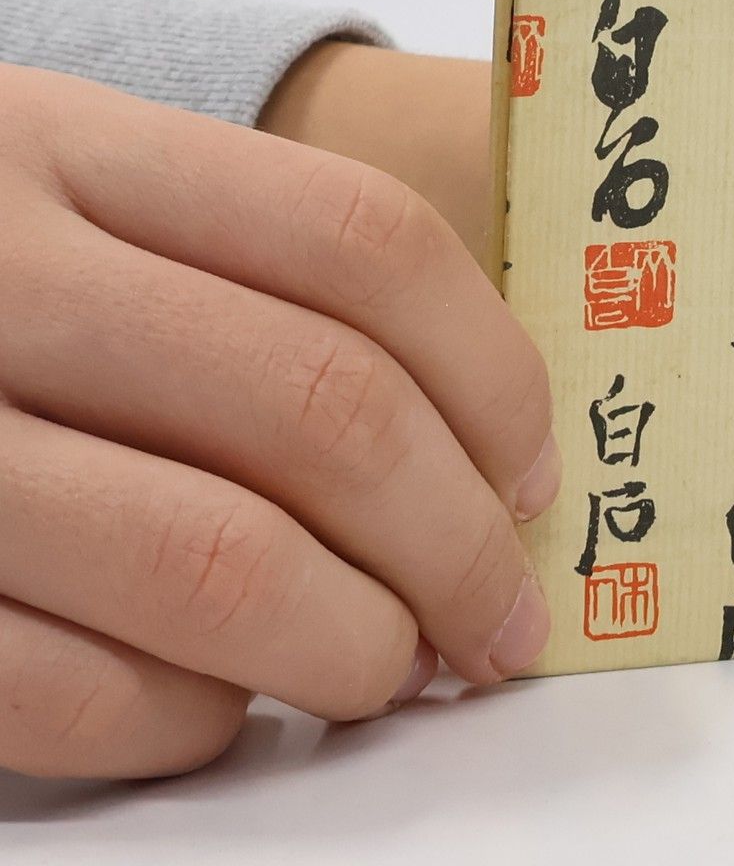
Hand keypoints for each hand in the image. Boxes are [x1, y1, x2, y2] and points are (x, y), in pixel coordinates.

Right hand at [0, 60, 555, 780]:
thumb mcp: (65, 188)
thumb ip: (245, 268)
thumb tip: (483, 446)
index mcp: (70, 147)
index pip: (358, 241)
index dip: (489, 373)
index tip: (534, 476)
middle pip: (317, 406)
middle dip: (454, 541)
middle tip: (500, 622)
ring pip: (216, 562)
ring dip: (353, 645)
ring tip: (394, 667)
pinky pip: (71, 692)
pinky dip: (189, 721)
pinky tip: (229, 707)